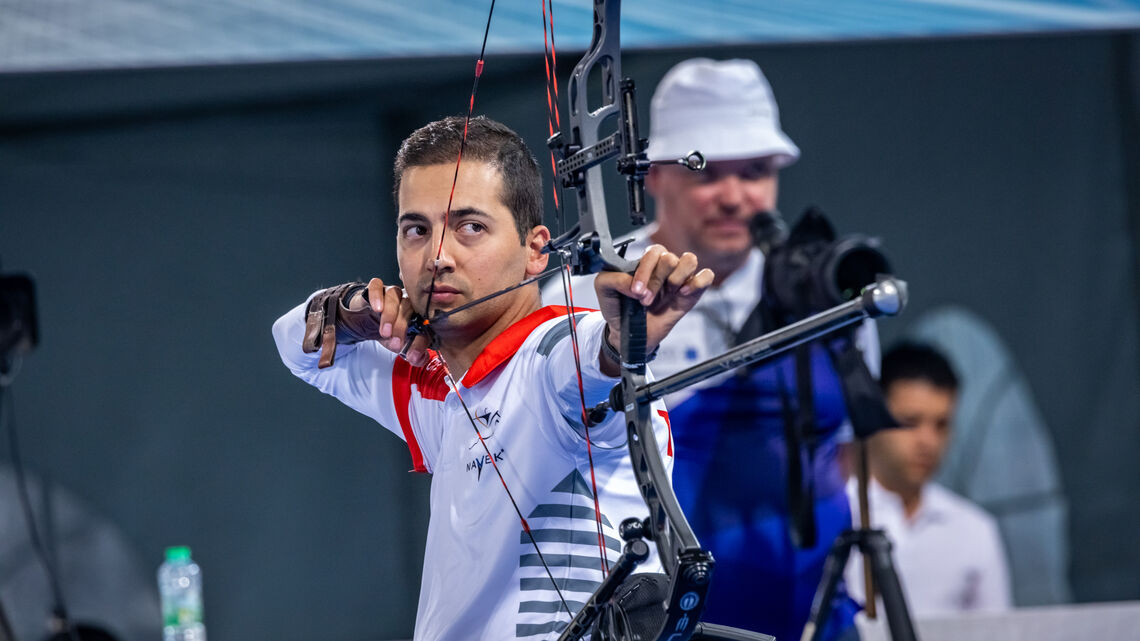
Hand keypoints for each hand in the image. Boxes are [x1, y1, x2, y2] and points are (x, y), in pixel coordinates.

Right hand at [357, 278, 431, 365]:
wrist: (368, 320)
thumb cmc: (390, 331)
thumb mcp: (400, 346)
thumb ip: (412, 354)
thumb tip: (417, 358)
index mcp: (420, 314)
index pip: (425, 324)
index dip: (420, 340)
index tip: (413, 354)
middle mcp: (409, 300)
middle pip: (409, 307)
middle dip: (402, 327)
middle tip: (395, 343)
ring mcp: (393, 293)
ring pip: (394, 295)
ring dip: (390, 314)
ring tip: (385, 332)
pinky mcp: (377, 288)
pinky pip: (377, 286)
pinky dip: (376, 296)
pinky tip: (376, 309)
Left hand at [593, 245, 713, 371]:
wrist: (629, 333)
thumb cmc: (619, 308)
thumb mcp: (604, 290)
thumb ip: (612, 278)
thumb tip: (632, 283)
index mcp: (646, 261)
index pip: (653, 253)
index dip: (645, 271)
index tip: (636, 291)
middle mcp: (664, 266)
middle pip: (670, 258)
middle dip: (656, 282)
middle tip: (646, 300)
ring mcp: (680, 278)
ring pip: (690, 260)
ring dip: (676, 279)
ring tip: (668, 293)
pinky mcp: (693, 292)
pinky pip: (706, 276)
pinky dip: (697, 282)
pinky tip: (684, 293)